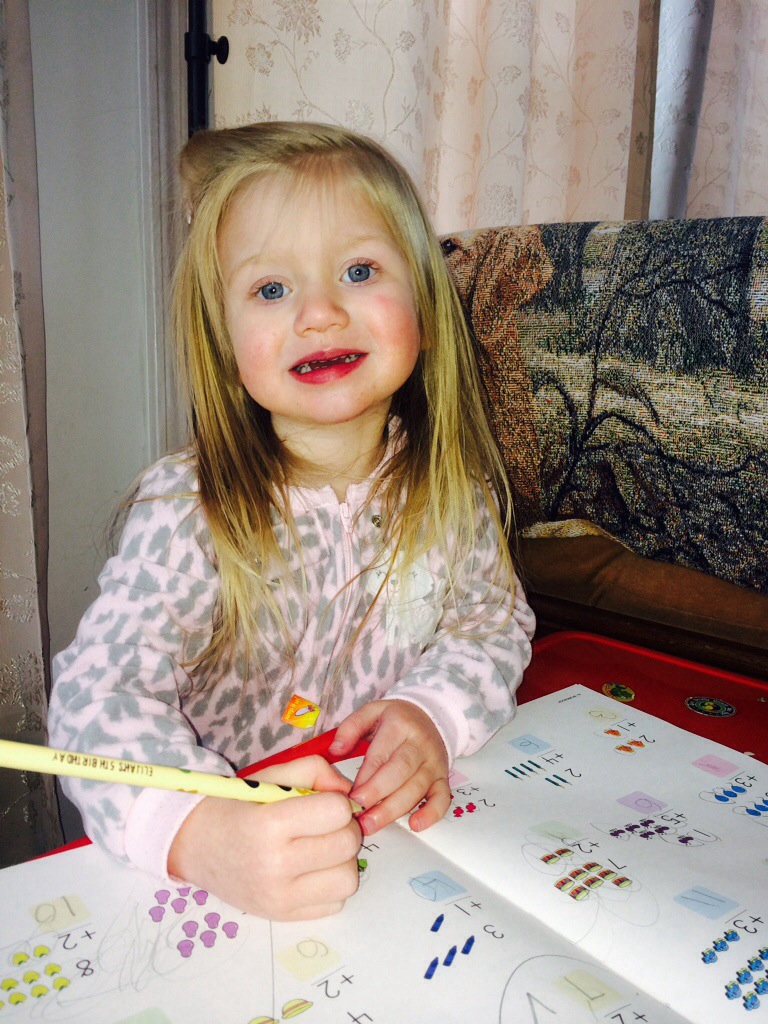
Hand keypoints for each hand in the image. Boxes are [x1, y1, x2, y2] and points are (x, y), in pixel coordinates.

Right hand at [168, 756, 361, 920]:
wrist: (196, 846)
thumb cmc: (237, 806)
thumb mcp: (270, 777)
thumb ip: (314, 771)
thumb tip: (348, 793)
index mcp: (269, 825)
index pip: (337, 812)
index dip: (336, 802)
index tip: (322, 803)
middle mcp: (275, 866)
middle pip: (347, 845)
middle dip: (344, 828)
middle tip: (325, 825)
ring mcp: (279, 898)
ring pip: (348, 880)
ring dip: (341, 861)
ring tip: (320, 849)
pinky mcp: (283, 917)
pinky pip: (335, 904)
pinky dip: (330, 886)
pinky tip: (310, 871)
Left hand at [329, 700, 450, 835]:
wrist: (430, 716)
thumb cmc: (395, 719)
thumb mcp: (371, 711)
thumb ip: (351, 727)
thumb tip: (335, 750)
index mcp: (399, 726)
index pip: (381, 755)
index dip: (365, 778)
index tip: (350, 797)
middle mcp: (419, 744)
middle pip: (400, 772)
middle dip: (377, 794)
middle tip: (358, 812)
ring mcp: (433, 762)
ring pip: (417, 788)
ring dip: (394, 809)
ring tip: (372, 824)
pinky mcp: (442, 777)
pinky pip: (442, 797)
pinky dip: (432, 813)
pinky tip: (415, 825)